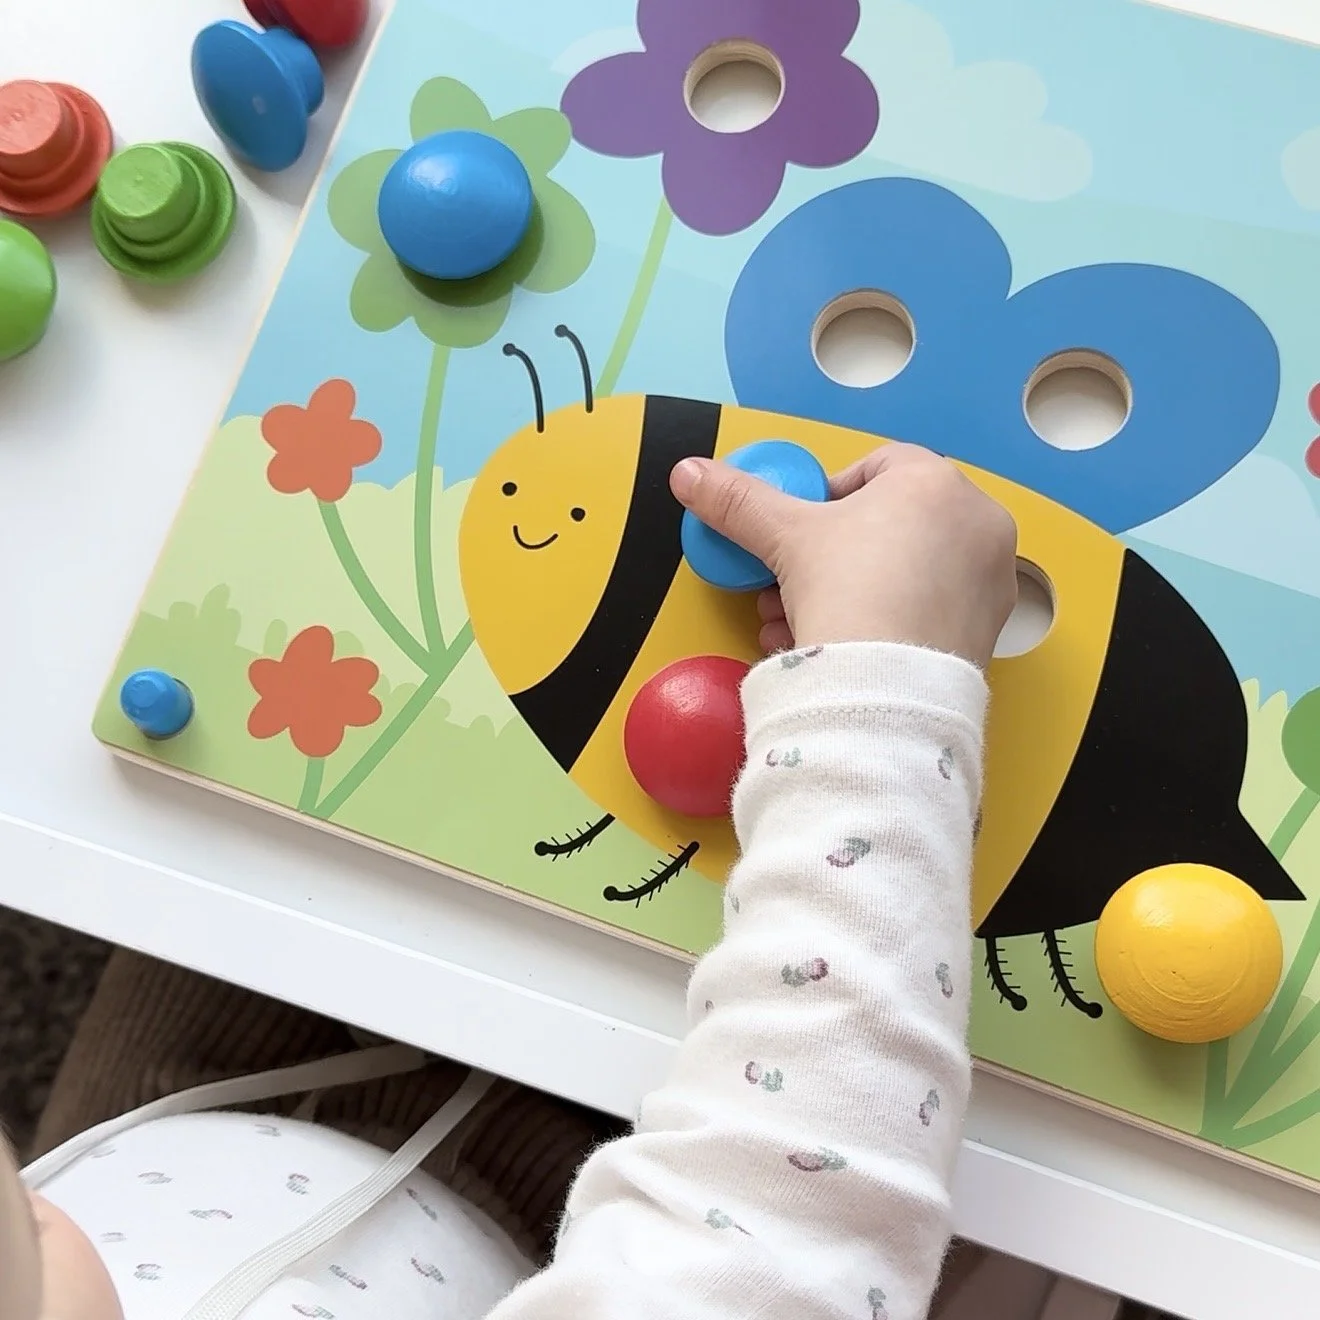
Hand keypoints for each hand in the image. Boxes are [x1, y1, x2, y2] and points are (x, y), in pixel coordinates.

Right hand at [670, 442, 1018, 668]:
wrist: (887, 687)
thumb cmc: (849, 592)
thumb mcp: (784, 538)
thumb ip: (738, 500)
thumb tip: (688, 473)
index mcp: (935, 481)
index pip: (876, 466)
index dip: (828, 497)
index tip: (798, 532)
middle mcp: (977, 521)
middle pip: (889, 523)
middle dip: (831, 556)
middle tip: (792, 584)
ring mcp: (990, 577)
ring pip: (907, 569)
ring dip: (849, 590)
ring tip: (802, 623)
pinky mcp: (988, 628)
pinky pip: (928, 609)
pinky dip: (887, 619)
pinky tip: (843, 646)